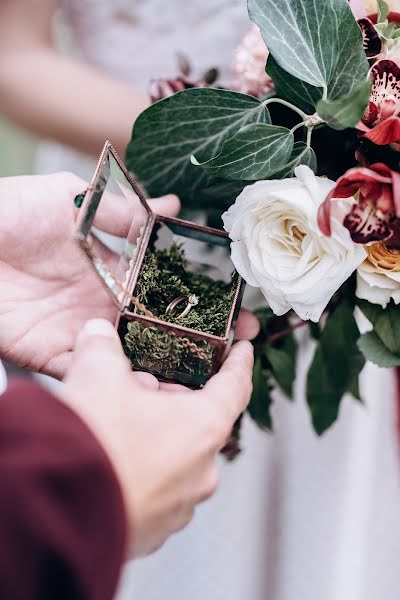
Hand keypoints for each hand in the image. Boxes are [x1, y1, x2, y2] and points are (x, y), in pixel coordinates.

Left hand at [0, 172, 258, 377]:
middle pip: (158, 325)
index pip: (166, 285)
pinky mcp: (51, 352)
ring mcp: (79, 329)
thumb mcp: (74, 197)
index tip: (234, 300)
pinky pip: (91, 374)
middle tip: (237, 342)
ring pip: (131, 355)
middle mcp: (102, 301)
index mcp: (112, 266)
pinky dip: (118, 385)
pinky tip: (152, 390)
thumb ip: (123, 210)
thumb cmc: (10, 210)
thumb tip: (173, 205)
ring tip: (205, 376)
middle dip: (198, 335)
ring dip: (166, 366)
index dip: (200, 294)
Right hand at [62, 319, 253, 556]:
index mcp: (204, 427)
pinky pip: (156, 490)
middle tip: (147, 386)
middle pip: (200, 423)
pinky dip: (142, 471)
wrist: (58, 512)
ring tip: (124, 422)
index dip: (239, 363)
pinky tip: (113, 458)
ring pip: (177, 459)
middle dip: (176, 400)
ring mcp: (180, 506)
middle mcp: (202, 470)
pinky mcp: (153, 530)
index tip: (244, 351)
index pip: (235, 386)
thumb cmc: (93, 443)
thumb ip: (102, 346)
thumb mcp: (97, 375)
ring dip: (158, 438)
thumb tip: (98, 333)